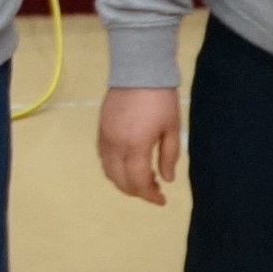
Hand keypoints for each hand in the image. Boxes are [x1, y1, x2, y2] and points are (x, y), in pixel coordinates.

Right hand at [99, 85, 179, 203]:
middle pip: (120, 180)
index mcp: (136, 146)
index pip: (138, 181)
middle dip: (136, 191)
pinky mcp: (100, 130)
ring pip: (108, 170)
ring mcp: (105, 137)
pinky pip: (102, 157)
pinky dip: (113, 168)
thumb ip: (169, 156)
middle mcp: (116, 145)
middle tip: (154, 190)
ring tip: (141, 179)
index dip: (150, 195)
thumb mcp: (172, 129)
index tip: (162, 200)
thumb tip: (166, 179)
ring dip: (123, 181)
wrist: (138, 71)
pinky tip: (127, 164)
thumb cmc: (161, 100)